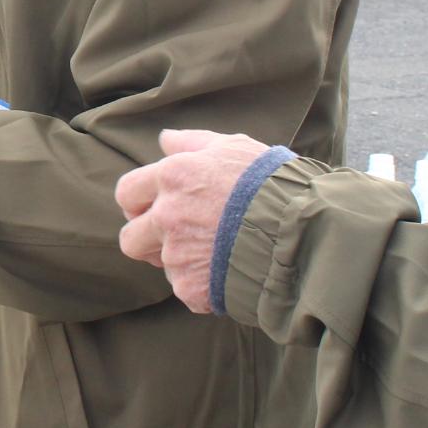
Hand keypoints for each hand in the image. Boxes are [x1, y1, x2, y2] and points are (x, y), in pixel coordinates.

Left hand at [115, 129, 270, 312]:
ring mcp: (177, 254)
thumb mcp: (234, 147)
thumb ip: (193, 143)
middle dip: (148, 239)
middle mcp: (167, 215)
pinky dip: (203, 284)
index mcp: (172, 177)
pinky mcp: (192, 287)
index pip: (127, 193)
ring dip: (180, 261)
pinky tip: (228, 271)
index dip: (137, 203)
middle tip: (176, 236)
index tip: (153, 208)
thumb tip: (165, 139)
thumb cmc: (270, 183)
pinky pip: (186, 288)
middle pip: (130, 238)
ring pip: (161, 265)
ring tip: (214, 252)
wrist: (300, 231)